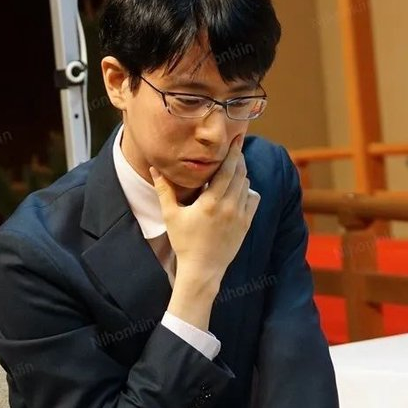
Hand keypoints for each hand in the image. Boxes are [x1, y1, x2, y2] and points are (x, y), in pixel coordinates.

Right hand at [149, 135, 260, 285]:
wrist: (202, 269)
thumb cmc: (184, 242)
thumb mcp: (171, 215)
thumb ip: (164, 190)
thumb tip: (154, 169)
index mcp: (210, 202)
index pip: (227, 169)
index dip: (233, 152)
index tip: (236, 138)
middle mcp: (229, 207)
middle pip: (240, 173)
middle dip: (238, 159)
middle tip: (235, 148)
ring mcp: (240, 216)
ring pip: (247, 185)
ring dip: (241, 175)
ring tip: (232, 170)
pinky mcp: (246, 224)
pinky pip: (253, 199)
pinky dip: (248, 191)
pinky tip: (238, 191)